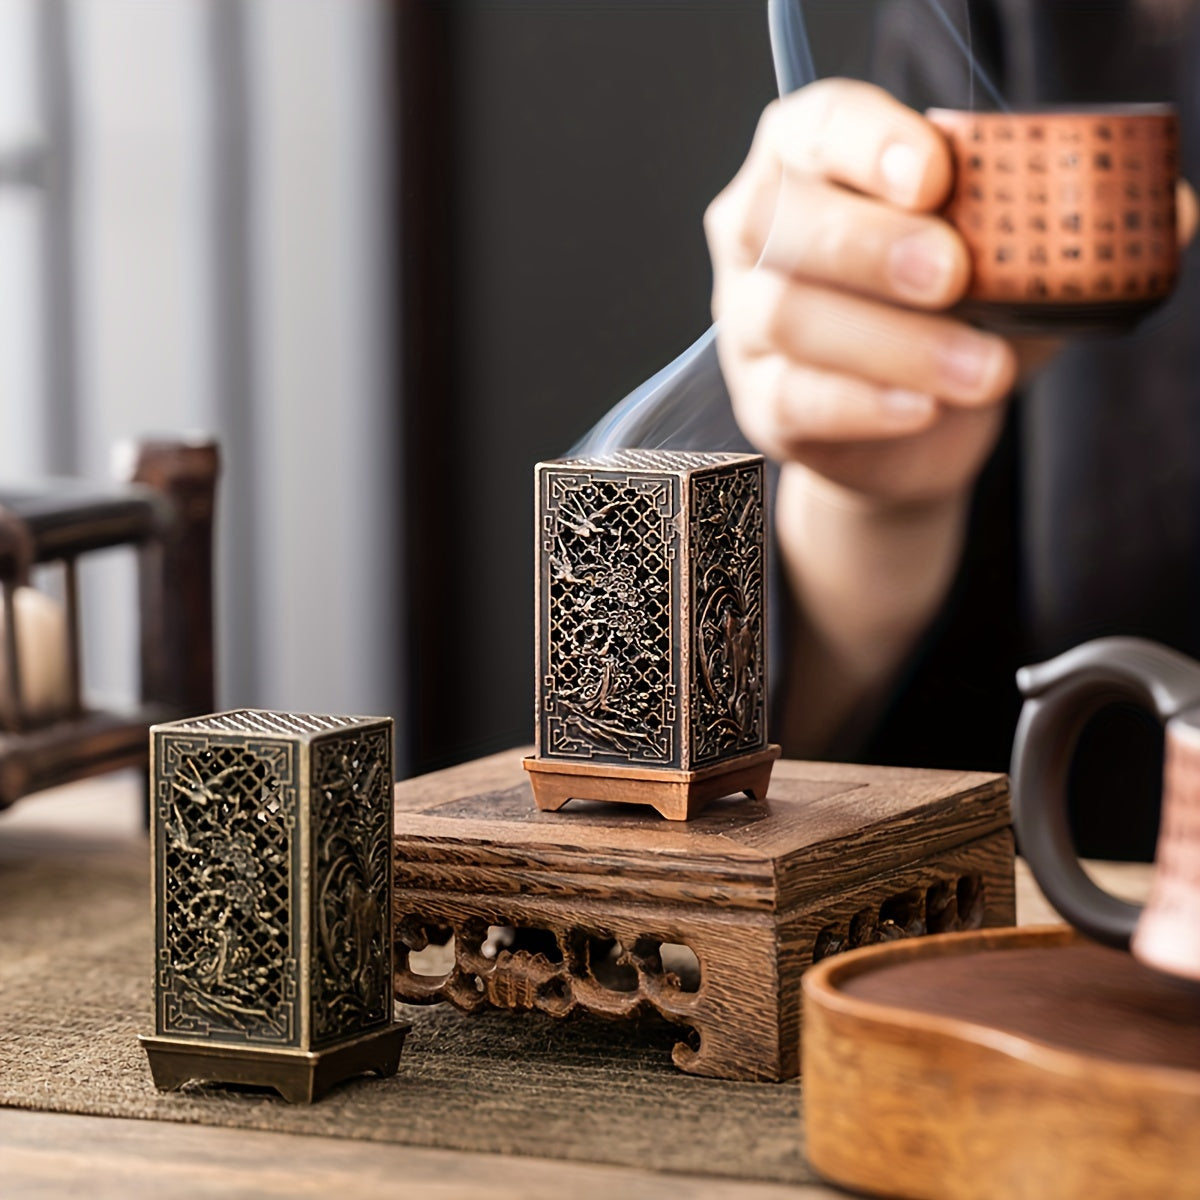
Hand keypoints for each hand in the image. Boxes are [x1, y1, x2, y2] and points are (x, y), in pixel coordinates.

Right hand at [705, 78, 1021, 507]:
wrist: (914, 429)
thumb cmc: (951, 320)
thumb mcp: (1008, 262)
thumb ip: (1063, 232)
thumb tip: (1168, 214)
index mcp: (813, 164)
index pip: (817, 128)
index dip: (868, 142)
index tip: (936, 174)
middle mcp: (759, 235)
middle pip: (781, 221)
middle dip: (871, 244)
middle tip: (955, 274)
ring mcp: (746, 324)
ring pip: (788, 315)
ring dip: (894, 341)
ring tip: (984, 368)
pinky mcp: (760, 402)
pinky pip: (796, 397)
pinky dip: (865, 403)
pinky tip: (924, 407)